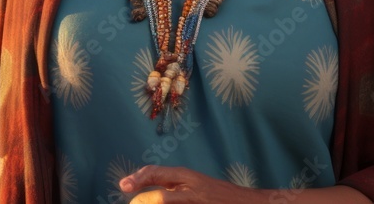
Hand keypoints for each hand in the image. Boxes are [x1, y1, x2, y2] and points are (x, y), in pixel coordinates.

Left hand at [119, 165, 258, 202]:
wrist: (250, 203)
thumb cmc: (218, 195)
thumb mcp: (195, 185)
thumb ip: (174, 186)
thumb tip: (146, 193)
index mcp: (186, 176)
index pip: (156, 173)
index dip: (138, 178)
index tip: (123, 185)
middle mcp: (191, 188)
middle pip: (159, 196)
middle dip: (142, 201)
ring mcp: (197, 202)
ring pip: (166, 202)